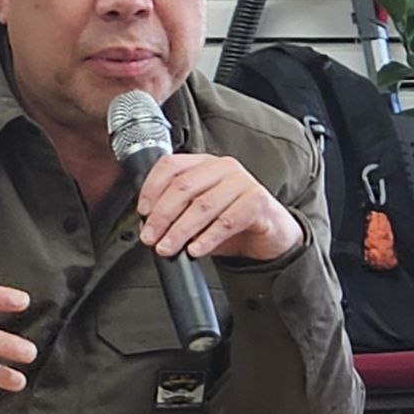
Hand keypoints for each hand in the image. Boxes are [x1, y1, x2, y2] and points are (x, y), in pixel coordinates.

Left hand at [137, 154, 301, 262]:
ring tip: (168, 247)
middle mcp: (222, 167)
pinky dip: (208, 238)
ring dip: (180, 230)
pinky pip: (227, 221)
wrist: (270, 233)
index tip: (142, 212)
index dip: (152, 188)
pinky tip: (196, 249)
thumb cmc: (232, 220)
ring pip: (203, 205)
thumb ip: (178, 212)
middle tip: (150, 236)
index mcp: (204, 163)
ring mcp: (242, 182)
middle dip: (162, 215)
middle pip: (183, 187)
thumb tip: (151, 226)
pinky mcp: (257, 201)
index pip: (171, 166)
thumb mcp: (200, 212)